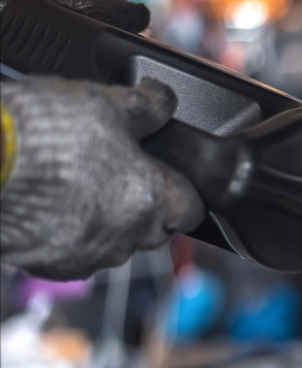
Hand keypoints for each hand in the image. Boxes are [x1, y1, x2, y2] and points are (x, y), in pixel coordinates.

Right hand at [0, 77, 204, 279]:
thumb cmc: (43, 135)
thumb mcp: (105, 103)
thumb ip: (147, 107)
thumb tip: (163, 100)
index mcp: (149, 201)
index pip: (191, 209)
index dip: (181, 190)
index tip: (168, 176)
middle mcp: (124, 239)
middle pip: (154, 229)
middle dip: (144, 206)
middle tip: (117, 174)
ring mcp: (87, 257)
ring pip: (114, 244)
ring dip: (106, 222)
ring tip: (77, 186)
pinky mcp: (52, 266)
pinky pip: (76, 254)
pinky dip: (70, 235)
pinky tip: (51, 206)